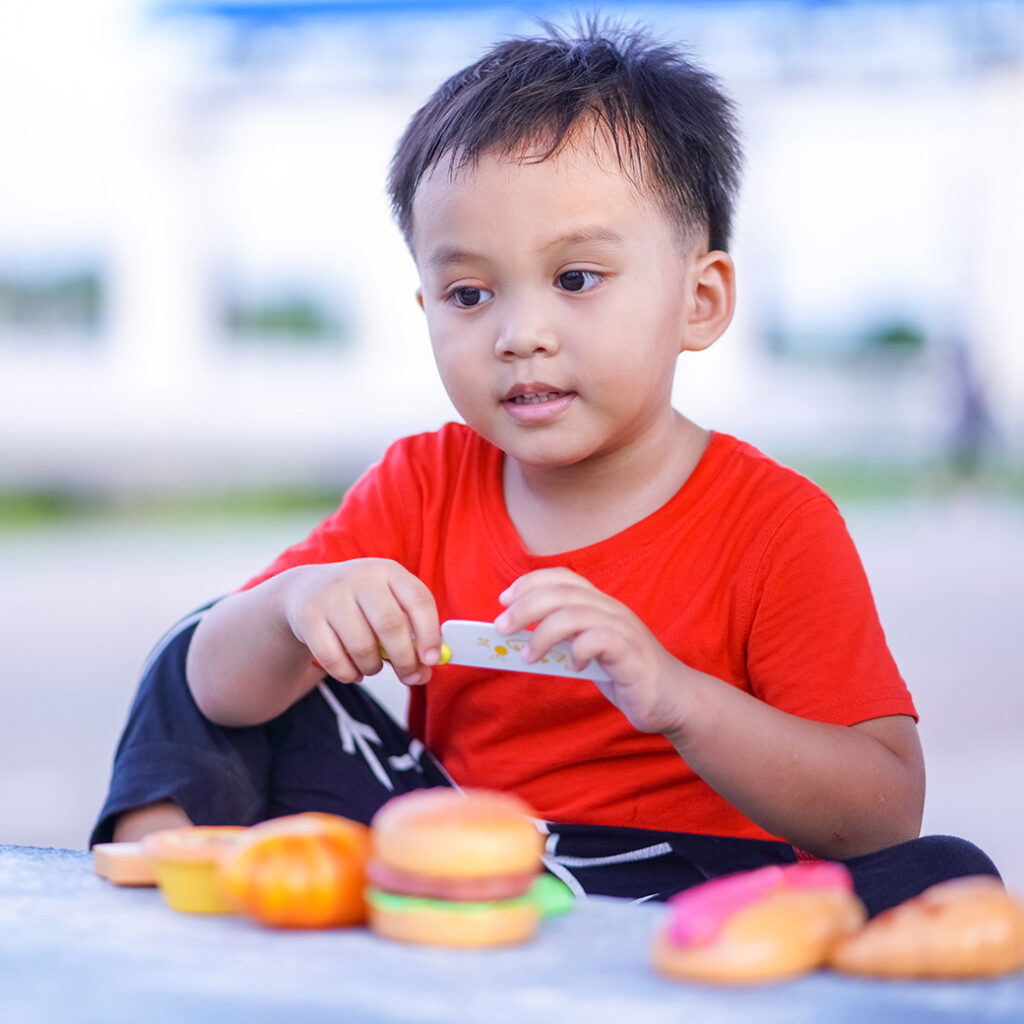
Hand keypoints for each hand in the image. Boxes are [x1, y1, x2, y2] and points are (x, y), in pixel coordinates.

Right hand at [279, 558, 441, 685]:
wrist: (306, 590)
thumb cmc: (360, 605)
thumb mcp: (389, 607)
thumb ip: (410, 639)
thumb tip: (424, 674)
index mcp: (388, 571)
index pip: (418, 600)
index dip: (430, 633)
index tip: (433, 660)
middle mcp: (360, 578)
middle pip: (390, 625)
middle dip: (405, 659)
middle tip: (409, 676)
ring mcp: (331, 596)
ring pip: (362, 646)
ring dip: (373, 667)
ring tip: (373, 666)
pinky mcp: (308, 617)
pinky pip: (333, 659)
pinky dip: (348, 674)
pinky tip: (352, 670)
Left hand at [495, 568, 691, 735]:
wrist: (674, 699)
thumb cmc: (626, 675)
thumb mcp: (588, 653)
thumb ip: (562, 643)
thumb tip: (518, 643)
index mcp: (601, 604)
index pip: (563, 577)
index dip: (531, 582)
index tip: (504, 599)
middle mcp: (612, 609)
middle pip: (562, 592)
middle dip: (525, 606)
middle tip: (501, 627)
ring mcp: (624, 629)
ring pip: (575, 613)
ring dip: (542, 633)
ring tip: (527, 656)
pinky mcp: (632, 653)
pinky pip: (599, 639)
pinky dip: (578, 650)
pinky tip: (575, 667)